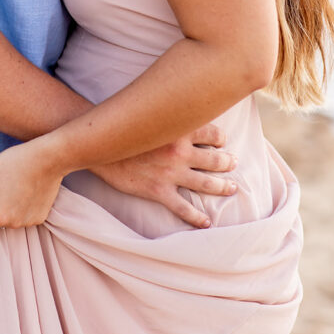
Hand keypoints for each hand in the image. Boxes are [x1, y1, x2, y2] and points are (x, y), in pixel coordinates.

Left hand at [0, 136, 63, 230]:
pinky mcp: (41, 217)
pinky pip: (23, 216)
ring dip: (6, 207)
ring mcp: (29, 222)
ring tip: (13, 184)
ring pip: (8, 218)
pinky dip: (21, 206)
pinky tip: (25, 188)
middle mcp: (14, 225)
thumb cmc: (16, 162)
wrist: (50, 157)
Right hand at [94, 123, 236, 228]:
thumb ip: (169, 116)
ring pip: (206, 183)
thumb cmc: (124, 128)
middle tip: (233, 163)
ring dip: (222, 186)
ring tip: (232, 188)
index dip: (220, 138)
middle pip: (214, 159)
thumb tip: (182, 111)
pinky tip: (206, 223)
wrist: (100, 146)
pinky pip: (183, 208)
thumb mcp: (150, 116)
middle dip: (227, 162)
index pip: (212, 133)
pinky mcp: (159, 190)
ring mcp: (170, 173)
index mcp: (178, 130)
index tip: (222, 141)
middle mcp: (179, 152)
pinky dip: (197, 218)